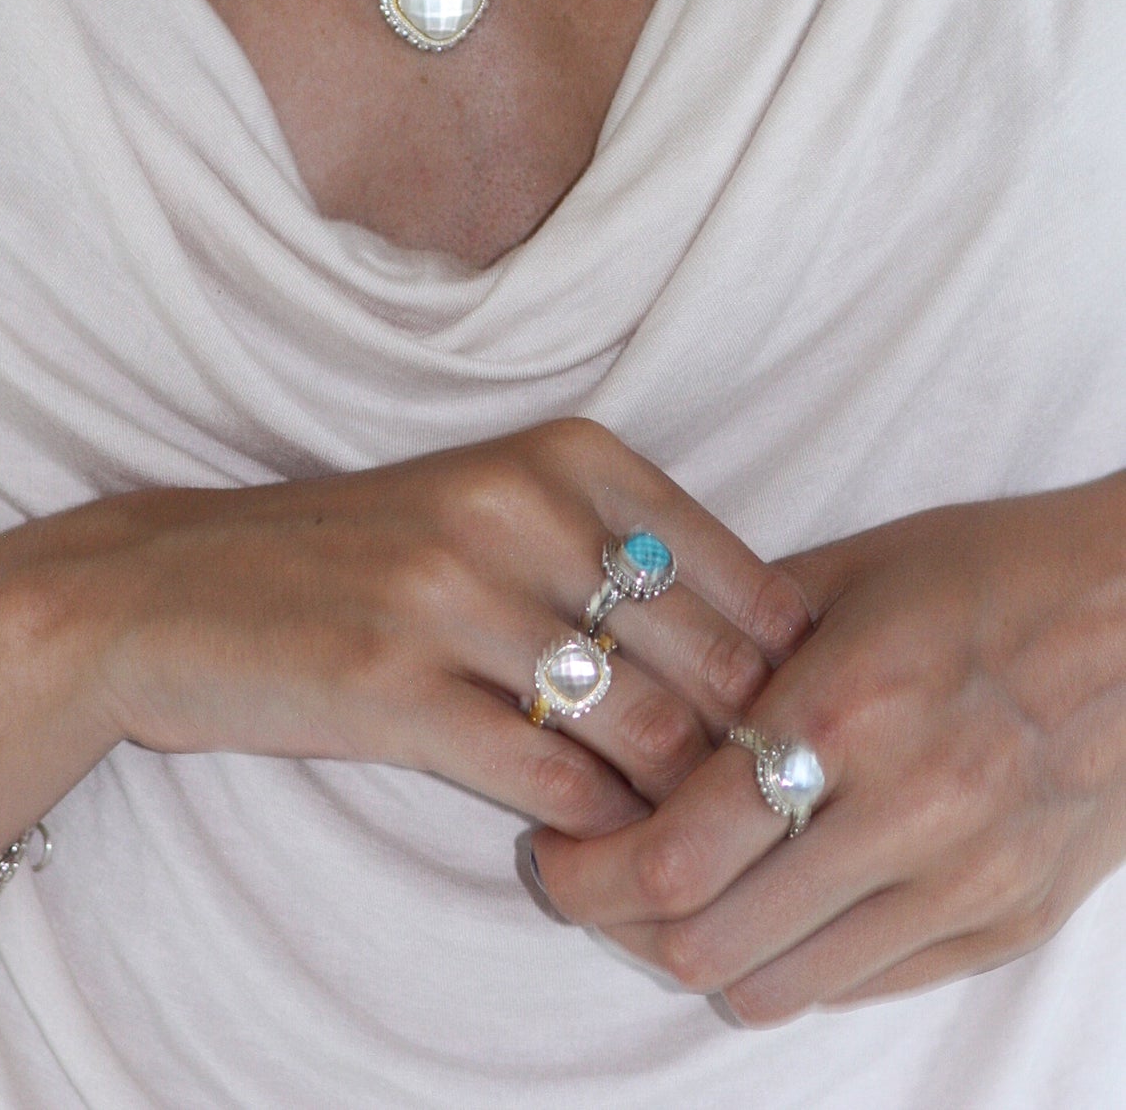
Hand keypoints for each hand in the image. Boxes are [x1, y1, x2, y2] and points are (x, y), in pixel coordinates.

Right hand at [73, 418, 807, 837]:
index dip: (780, 671)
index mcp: (562, 453)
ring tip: (676, 829)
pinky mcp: (390, 688)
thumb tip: (761, 659)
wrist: (177, 587)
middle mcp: (516, 508)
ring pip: (645, 729)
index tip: (774, 726)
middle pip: (707, 661)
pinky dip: (595, 825)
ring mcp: (450, 595)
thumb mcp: (493, 506)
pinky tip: (590, 833)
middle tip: (745, 803)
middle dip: (744, 749)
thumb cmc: (357, 552)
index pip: (742, 577)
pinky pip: (552, 781)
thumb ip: (616, 555)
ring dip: (675, 800)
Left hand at [530, 473, 1125, 1019]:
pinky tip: (768, 903)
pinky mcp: (1008, 922)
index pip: (676, 854)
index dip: (586, 872)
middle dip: (620, 921)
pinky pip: (863, 986)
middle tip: (589, 877)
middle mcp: (907, 813)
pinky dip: (790, 961)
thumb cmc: (982, 573)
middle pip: (709, 940)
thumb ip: (728, 643)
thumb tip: (628, 695)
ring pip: (780, 986)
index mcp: (846, 711)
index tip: (551, 850)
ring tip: (674, 894)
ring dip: (699, 951)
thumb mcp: (841, 576)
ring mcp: (966, 882)